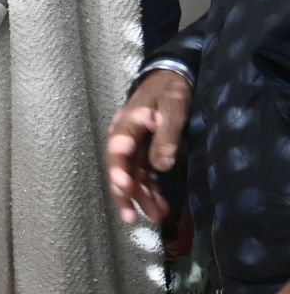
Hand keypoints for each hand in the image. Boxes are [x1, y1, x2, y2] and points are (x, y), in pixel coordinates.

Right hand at [106, 69, 191, 223]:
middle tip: (131, 217)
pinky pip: (144, 175)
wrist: (171, 76)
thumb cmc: (170, 88)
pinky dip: (150, 191)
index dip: (118, 171)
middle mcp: (125, 139)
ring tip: (156, 217)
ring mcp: (134, 147)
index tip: (124, 188)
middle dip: (125, 194)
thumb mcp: (173, 105)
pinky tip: (161, 207)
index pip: (118, 152)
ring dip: (141, 197)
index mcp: (127, 125)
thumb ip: (166, 134)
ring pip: (132, 176)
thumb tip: (161, 166)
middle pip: (120, 170)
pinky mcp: (145, 152)